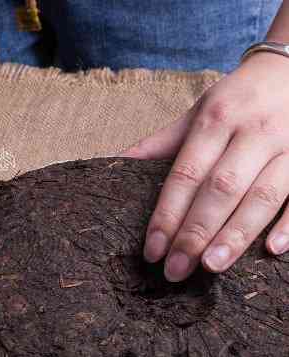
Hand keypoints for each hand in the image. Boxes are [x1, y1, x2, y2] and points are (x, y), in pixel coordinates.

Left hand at [124, 52, 288, 281]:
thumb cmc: (236, 98)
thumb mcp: (197, 112)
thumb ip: (162, 143)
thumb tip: (118, 162)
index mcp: (215, 120)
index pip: (185, 174)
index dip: (167, 214)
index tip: (151, 249)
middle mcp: (252, 132)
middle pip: (220, 189)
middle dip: (195, 232)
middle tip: (175, 269)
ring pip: (262, 196)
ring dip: (235, 235)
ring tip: (210, 267)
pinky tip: (273, 250)